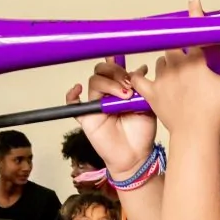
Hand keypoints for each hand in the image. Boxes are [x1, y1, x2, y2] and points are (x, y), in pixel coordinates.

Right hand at [67, 62, 157, 178]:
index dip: (117, 64)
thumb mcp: (148, 106)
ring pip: (94, 82)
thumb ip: (142, 88)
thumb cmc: (142, 133)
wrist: (136, 155)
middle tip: (129, 85)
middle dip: (116, 73)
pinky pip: (73, 104)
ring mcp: (96, 104)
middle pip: (102, 71)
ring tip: (125, 95)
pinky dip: (72, 95)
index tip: (129, 68)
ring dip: (109, 84)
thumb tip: (141, 69)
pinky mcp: (86, 117)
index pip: (114, 69)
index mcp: (120, 89)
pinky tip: (78, 90)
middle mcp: (107, 94)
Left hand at [131, 0, 219, 136]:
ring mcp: (161, 79)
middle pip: (173, 44)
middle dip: (180, 44)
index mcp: (195, 59)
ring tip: (178, 72)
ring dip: (167, 62)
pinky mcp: (151, 93)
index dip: (195, 13)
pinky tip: (140, 75)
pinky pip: (139, 79)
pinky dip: (140, 76)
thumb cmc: (216, 111)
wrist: (196, 133)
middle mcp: (175, 64)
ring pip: (160, 61)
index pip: (195, 31)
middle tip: (188, 52)